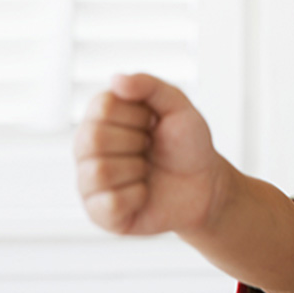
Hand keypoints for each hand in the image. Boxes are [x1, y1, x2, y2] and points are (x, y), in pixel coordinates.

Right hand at [73, 74, 225, 235]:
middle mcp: (87, 148)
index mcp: (102, 117)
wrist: (205, 184)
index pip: (103, 107)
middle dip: (136, 142)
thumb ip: (151, 86)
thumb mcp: (178, 106)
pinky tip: (144, 192)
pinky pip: (110, 203)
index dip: (137, 115)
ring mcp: (90, 182)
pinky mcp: (99, 213)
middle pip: (93, 138)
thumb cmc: (188, 144)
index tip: (152, 122)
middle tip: (150, 147)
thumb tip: (116, 79)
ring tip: (146, 170)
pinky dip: (139, 195)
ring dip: (138, 170)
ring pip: (100, 171)